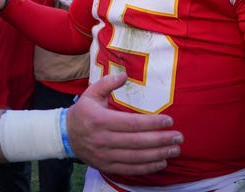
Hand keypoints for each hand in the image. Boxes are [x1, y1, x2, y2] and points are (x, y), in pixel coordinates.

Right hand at [67, 73, 182, 175]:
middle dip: (161, 140)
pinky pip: (130, 169)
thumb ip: (108, 83)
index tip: (168, 121)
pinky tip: (161, 162)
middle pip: (138, 142)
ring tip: (175, 149)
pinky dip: (147, 167)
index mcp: (101, 120)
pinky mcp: (106, 166)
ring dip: (159, 154)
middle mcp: (104, 139)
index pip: (132, 123)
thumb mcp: (91, 93)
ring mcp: (105, 155)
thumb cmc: (82, 112)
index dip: (152, 123)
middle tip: (179, 137)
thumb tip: (124, 75)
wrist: (66, 135)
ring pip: (137, 157)